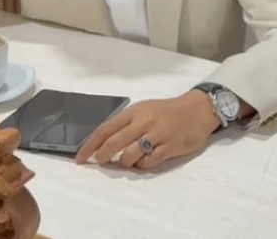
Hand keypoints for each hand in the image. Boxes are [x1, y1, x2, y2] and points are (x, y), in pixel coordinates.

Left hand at [74, 90, 220, 169]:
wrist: (197, 110)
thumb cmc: (165, 111)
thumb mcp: (143, 111)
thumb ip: (125, 125)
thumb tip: (103, 143)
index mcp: (133, 112)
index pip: (105, 129)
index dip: (90, 145)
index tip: (80, 158)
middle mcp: (143, 122)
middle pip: (114, 143)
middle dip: (102, 156)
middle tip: (100, 162)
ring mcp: (157, 135)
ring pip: (130, 155)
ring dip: (123, 163)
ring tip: (126, 161)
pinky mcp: (170, 147)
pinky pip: (149, 162)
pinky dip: (141, 165)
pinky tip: (143, 161)